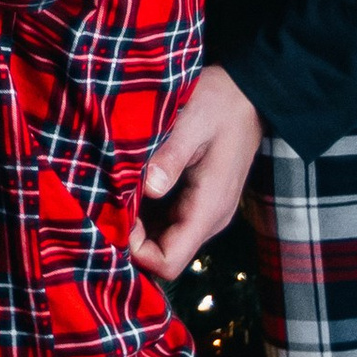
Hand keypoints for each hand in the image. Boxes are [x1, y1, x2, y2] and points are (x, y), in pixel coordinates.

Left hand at [129, 63, 263, 284]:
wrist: (249, 94)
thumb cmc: (221, 103)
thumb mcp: (193, 121)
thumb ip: (170, 156)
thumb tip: (149, 188)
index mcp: (208, 208)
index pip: (169, 262)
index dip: (137, 250)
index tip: (118, 216)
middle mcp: (208, 219)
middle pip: (163, 256)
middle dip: (131, 240)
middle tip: (107, 205)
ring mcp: (204, 212)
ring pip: (163, 241)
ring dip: (136, 226)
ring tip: (115, 194)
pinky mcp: (197, 202)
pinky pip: (167, 223)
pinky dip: (145, 214)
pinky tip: (130, 187)